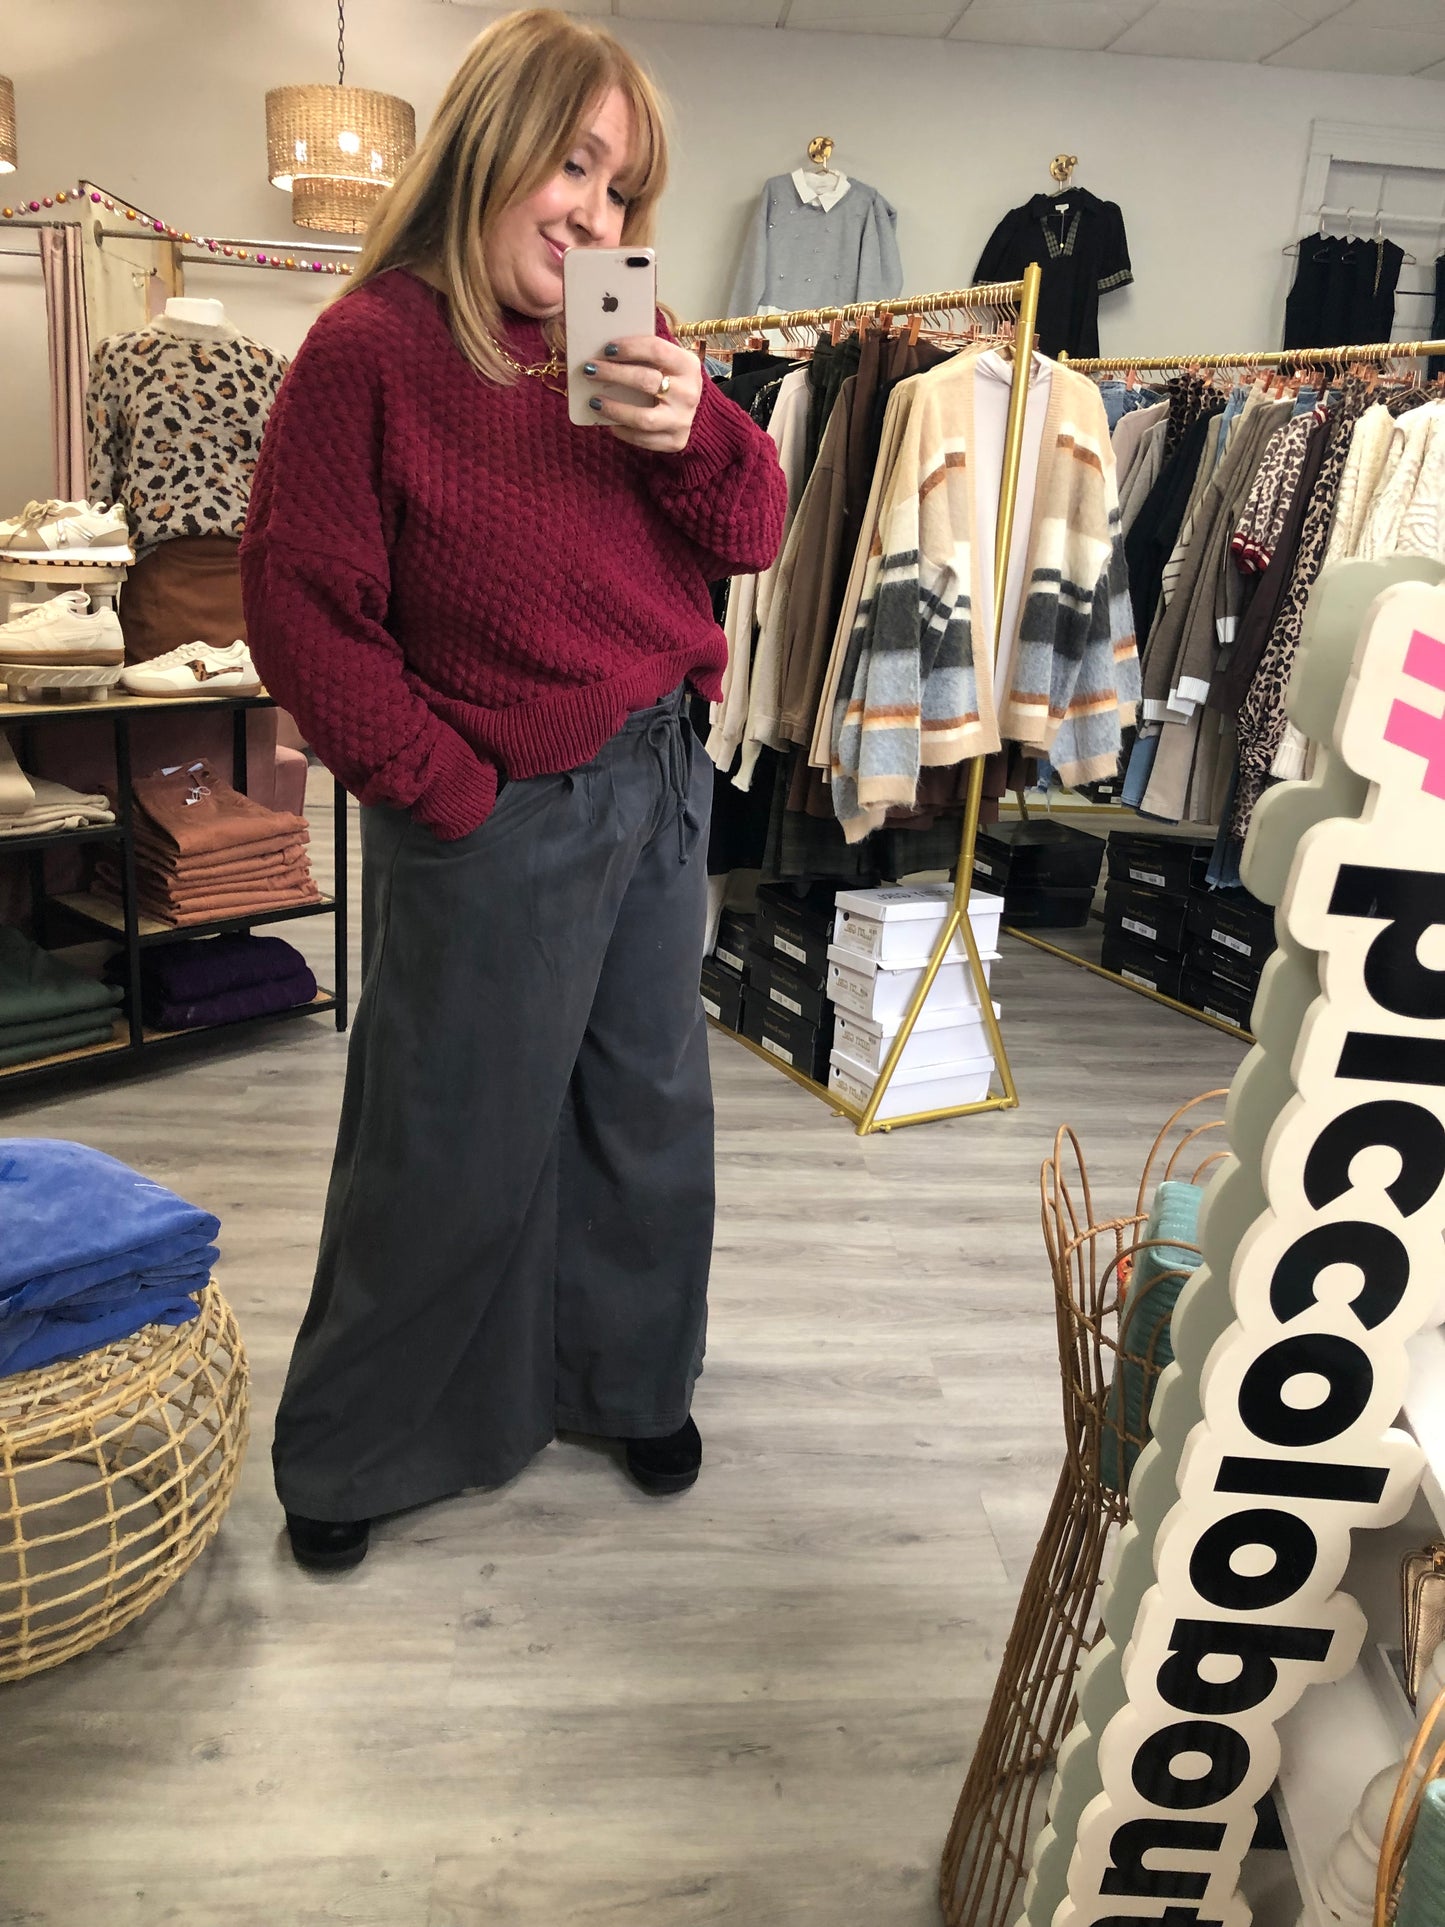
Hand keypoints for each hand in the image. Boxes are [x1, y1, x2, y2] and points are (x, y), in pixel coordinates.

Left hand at [583, 334, 701, 453]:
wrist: (698, 415)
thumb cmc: (674, 382)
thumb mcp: (670, 363)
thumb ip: (648, 354)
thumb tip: (607, 351)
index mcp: (688, 365)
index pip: (656, 350)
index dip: (630, 348)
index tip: (607, 349)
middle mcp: (687, 393)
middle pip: (645, 381)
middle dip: (613, 374)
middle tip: (590, 370)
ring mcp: (682, 420)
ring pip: (642, 417)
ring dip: (614, 409)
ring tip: (594, 401)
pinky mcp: (674, 441)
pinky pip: (642, 439)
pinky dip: (622, 430)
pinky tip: (609, 422)